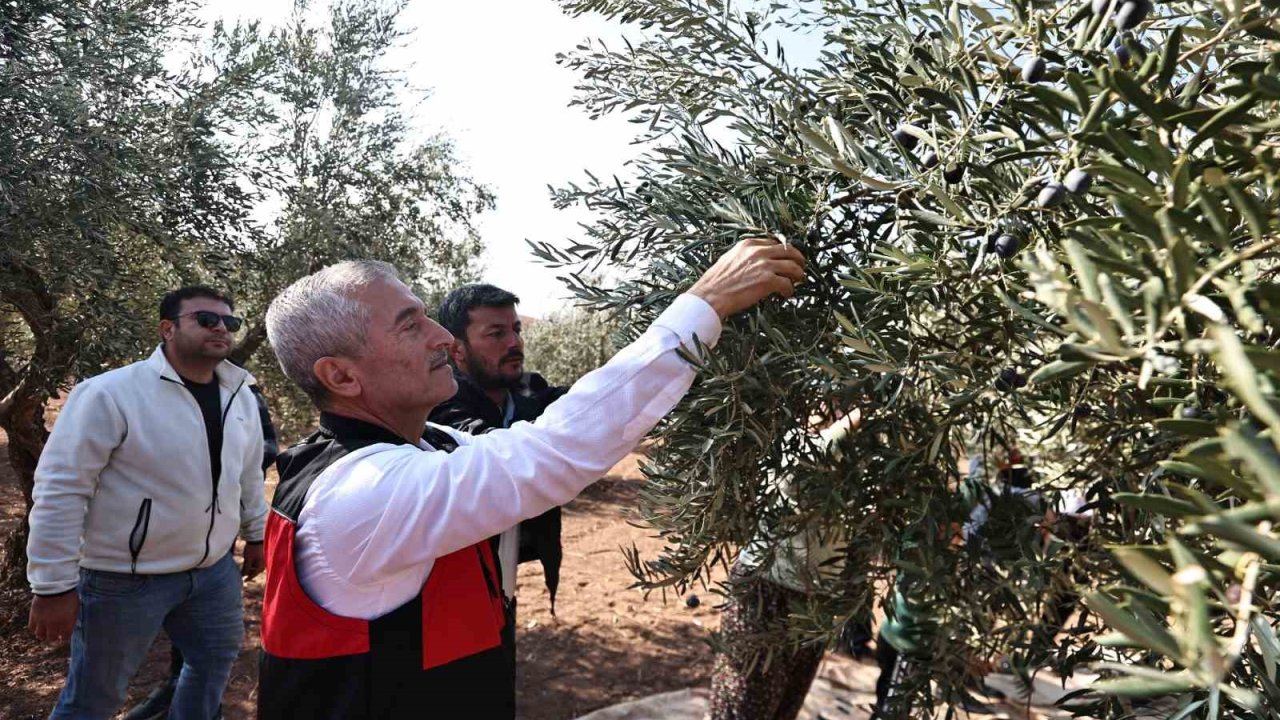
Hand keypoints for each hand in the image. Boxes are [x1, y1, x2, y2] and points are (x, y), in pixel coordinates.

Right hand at [29, 592, 77, 642]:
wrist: (55, 585)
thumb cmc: (68, 596)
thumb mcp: (75, 608)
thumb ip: (71, 620)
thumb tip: (68, 629)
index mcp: (67, 621)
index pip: (65, 637)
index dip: (64, 638)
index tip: (63, 637)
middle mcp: (54, 623)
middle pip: (52, 638)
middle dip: (54, 638)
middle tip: (54, 636)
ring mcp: (43, 620)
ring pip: (40, 635)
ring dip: (43, 635)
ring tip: (45, 632)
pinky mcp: (34, 616)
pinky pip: (32, 628)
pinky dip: (35, 629)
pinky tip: (38, 626)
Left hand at [241, 542, 265, 580]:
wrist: (256, 538)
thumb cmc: (252, 549)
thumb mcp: (248, 560)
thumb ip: (245, 569)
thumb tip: (242, 577)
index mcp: (260, 567)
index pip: (252, 575)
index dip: (246, 578)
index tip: (242, 581)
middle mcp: (263, 565)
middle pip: (253, 572)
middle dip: (247, 572)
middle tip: (240, 572)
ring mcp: (262, 561)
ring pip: (254, 568)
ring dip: (248, 568)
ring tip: (243, 565)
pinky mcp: (261, 557)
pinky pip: (255, 563)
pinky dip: (251, 564)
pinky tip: (246, 561)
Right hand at [688, 237, 806, 318]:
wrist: (711, 296)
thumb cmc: (716, 282)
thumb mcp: (729, 259)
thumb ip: (744, 256)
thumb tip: (756, 262)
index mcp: (748, 244)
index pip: (774, 243)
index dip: (784, 251)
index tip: (787, 258)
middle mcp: (758, 251)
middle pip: (789, 250)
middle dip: (798, 259)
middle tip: (800, 267)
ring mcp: (764, 265)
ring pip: (793, 266)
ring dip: (798, 274)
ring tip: (798, 281)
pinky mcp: (768, 281)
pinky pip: (787, 284)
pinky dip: (789, 290)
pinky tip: (786, 294)